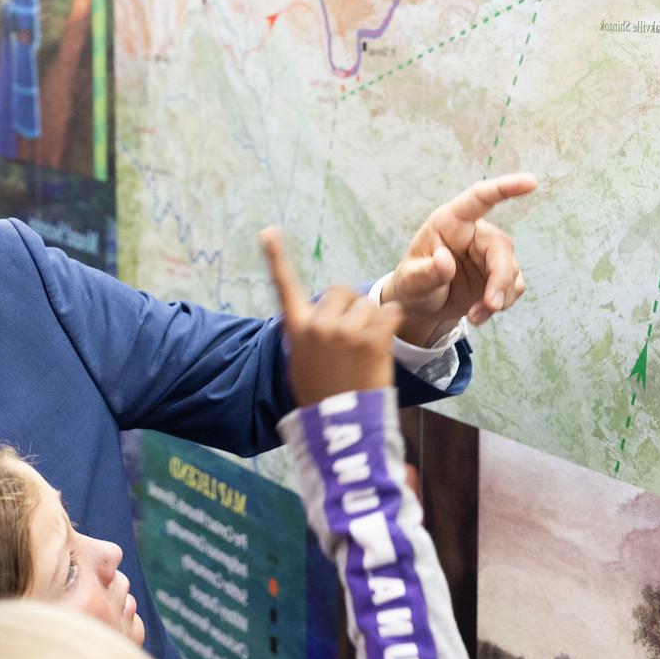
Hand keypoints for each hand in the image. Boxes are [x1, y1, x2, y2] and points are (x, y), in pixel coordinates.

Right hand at [262, 227, 403, 406]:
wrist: (341, 426)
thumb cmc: (321, 396)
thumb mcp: (302, 363)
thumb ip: (308, 334)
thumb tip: (316, 318)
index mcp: (297, 329)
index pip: (284, 286)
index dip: (275, 257)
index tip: (268, 232)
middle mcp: (318, 324)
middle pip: (341, 290)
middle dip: (351, 306)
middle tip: (353, 336)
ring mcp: (345, 330)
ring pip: (368, 305)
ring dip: (372, 321)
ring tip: (365, 351)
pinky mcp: (372, 338)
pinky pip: (390, 314)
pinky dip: (390, 326)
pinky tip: (381, 347)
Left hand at [382, 172, 535, 344]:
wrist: (420, 306)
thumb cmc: (411, 284)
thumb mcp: (410, 281)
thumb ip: (426, 272)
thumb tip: (444, 261)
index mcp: (450, 222)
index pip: (479, 198)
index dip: (505, 188)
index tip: (531, 182)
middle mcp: (474, 233)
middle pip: (501, 246)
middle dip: (500, 278)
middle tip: (492, 305)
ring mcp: (488, 254)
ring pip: (511, 269)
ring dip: (499, 296)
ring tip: (475, 316)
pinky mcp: (498, 274)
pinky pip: (513, 287)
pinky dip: (501, 304)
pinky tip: (479, 316)